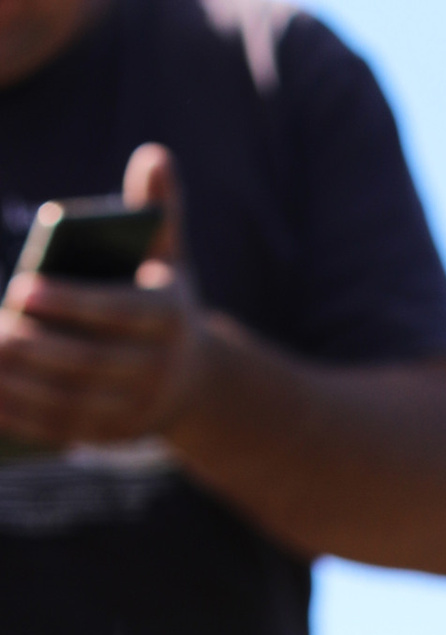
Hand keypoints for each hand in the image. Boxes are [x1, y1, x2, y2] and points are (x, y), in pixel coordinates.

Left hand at [0, 143, 201, 451]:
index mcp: (170, 317)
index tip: (21, 288)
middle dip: (38, 347)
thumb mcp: (169, 253)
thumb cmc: (162, 297)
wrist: (193, 379)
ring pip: (75, 401)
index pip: (118, 312)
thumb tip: (155, 156)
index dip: (71, 303)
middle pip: (92, 362)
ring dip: (24, 385)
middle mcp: (161, 369)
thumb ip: (159, 207)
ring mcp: (139, 409)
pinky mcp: (116, 435)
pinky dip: (23, 418)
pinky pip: (64, 430)